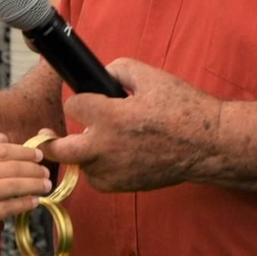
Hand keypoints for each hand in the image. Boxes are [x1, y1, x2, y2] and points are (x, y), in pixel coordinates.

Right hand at [0, 143, 50, 252]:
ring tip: (46, 185)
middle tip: (47, 171)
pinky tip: (34, 201)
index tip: (38, 154)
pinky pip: (7, 208)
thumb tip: (4, 140)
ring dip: (34, 185)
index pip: (1, 151)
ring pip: (13, 186)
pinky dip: (24, 203)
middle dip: (33, 169)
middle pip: (11, 168)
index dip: (24, 152)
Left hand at [44, 59, 220, 194]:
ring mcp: (114, 170)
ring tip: (98, 142)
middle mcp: (106, 147)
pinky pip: (97, 180)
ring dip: (82, 154)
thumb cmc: (183, 108)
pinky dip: (98, 170)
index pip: (73, 106)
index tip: (89, 101)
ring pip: (79, 166)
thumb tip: (100, 75)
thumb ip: (118, 69)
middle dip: (50, 142)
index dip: (80, 100)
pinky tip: (111, 157)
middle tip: (49, 136)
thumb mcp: (151, 76)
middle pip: (59, 150)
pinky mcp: (123, 186)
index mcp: (111, 117)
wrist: (207, 144)